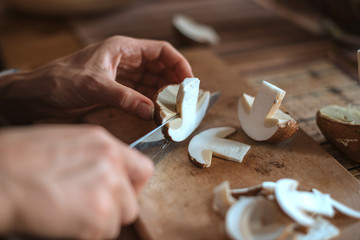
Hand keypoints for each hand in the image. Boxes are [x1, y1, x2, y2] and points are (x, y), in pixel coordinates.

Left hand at [0, 36, 192, 122]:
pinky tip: (159, 113)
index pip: (160, 51)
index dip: (178, 64)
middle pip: (160, 68)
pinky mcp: (117, 91)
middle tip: (185, 100)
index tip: (190, 81)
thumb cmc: (61, 80)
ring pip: (152, 83)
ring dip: (164, 94)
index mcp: (123, 49)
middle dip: (174, 82)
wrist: (39, 94)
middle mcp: (126, 61)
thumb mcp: (94, 85)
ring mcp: (123, 77)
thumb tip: (151, 111)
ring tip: (175, 109)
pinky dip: (152, 103)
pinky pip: (142, 95)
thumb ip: (124, 98)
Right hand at [0, 125, 152, 238]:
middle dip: (114, 211)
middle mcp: (111, 162)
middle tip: (88, 210)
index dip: (133, 186)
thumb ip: (94, 157)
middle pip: (132, 201)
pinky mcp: (98, 214)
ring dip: (98, 224)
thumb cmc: (19, 160)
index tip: (122, 195)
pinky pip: (102, 234)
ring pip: (118, 220)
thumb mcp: (65, 144)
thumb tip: (107, 173)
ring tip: (70, 214)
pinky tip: (64, 221)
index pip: (142, 169)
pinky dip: (85, 234)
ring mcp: (107, 188)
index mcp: (104, 143)